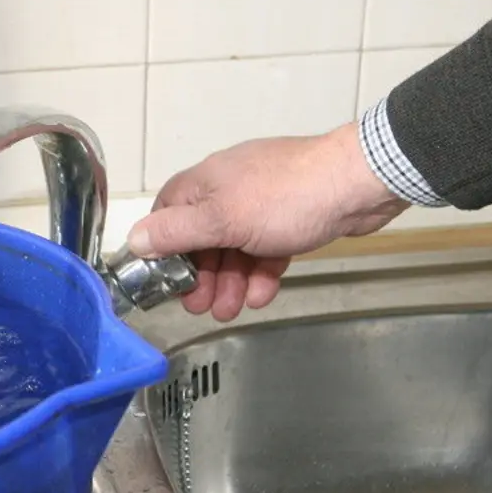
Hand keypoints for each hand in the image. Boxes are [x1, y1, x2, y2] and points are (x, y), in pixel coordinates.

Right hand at [128, 122, 408, 320]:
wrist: (358, 184)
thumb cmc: (284, 198)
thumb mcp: (222, 219)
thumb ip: (176, 232)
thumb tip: (133, 239)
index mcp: (205, 182)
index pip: (168, 212)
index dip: (162, 246)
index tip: (164, 278)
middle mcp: (229, 188)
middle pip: (201, 236)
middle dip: (200, 274)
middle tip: (199, 307)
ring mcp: (262, 202)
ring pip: (234, 247)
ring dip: (229, 280)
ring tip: (229, 310)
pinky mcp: (292, 217)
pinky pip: (266, 248)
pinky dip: (261, 272)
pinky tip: (263, 295)